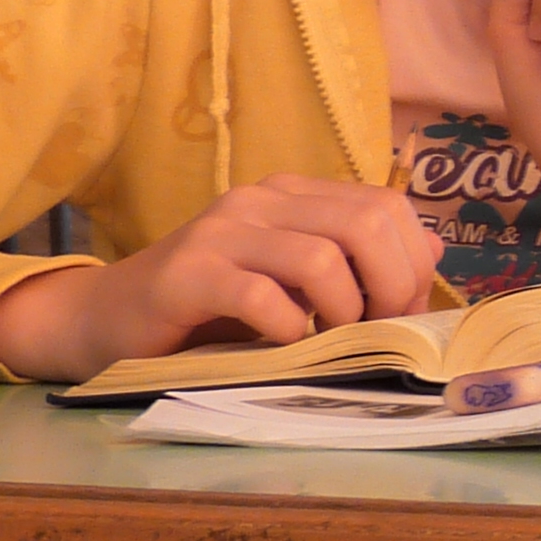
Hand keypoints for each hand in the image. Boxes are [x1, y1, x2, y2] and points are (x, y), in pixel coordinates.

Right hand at [0, 175, 442, 381]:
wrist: (108, 320)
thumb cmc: (213, 310)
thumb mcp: (295, 282)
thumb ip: (358, 262)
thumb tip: (432, 251)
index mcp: (294, 195)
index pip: (386, 206)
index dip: (410, 264)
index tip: (401, 313)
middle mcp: (259, 200)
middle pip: (364, 224)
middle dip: (389, 286)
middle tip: (375, 331)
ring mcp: (221, 232)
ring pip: (320, 258)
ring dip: (342, 312)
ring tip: (328, 340)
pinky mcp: (187, 275)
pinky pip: (262, 296)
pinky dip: (288, 330)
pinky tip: (282, 345)